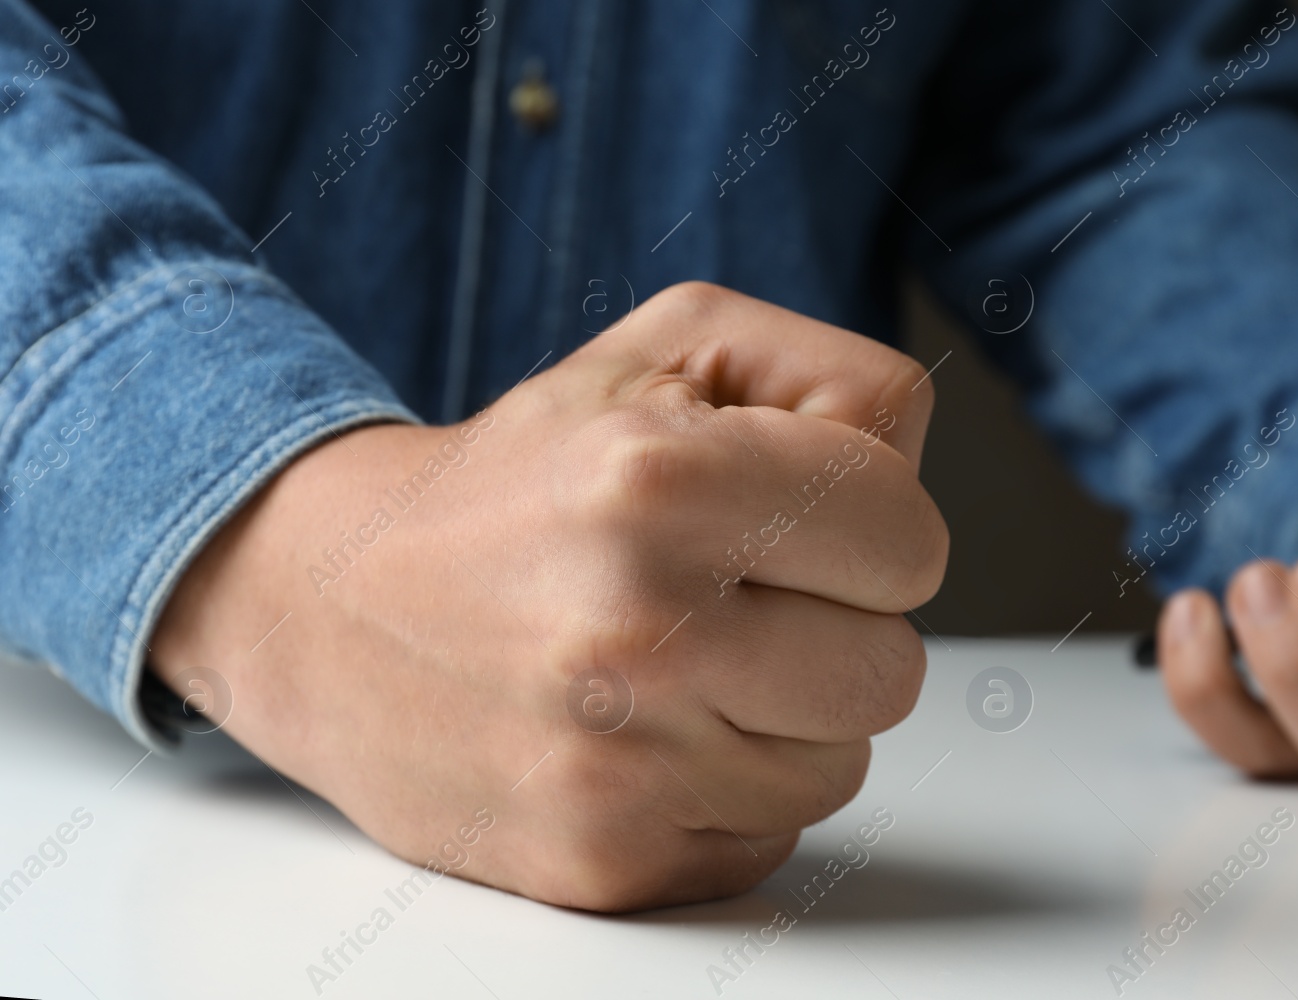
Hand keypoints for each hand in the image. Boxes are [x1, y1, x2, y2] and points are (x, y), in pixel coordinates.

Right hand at [150, 282, 947, 910]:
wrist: (328, 606)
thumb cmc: (525, 475)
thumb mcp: (671, 347)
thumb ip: (837, 381)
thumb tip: (918, 480)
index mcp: (656, 483)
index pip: (908, 538)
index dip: (871, 525)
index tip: (799, 521)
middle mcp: (635, 633)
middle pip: (892, 668)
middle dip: (835, 624)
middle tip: (736, 593)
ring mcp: (615, 767)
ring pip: (840, 763)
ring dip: (785, 714)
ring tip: (681, 661)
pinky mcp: (600, 863)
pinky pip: (771, 835)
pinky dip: (729, 786)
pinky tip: (645, 732)